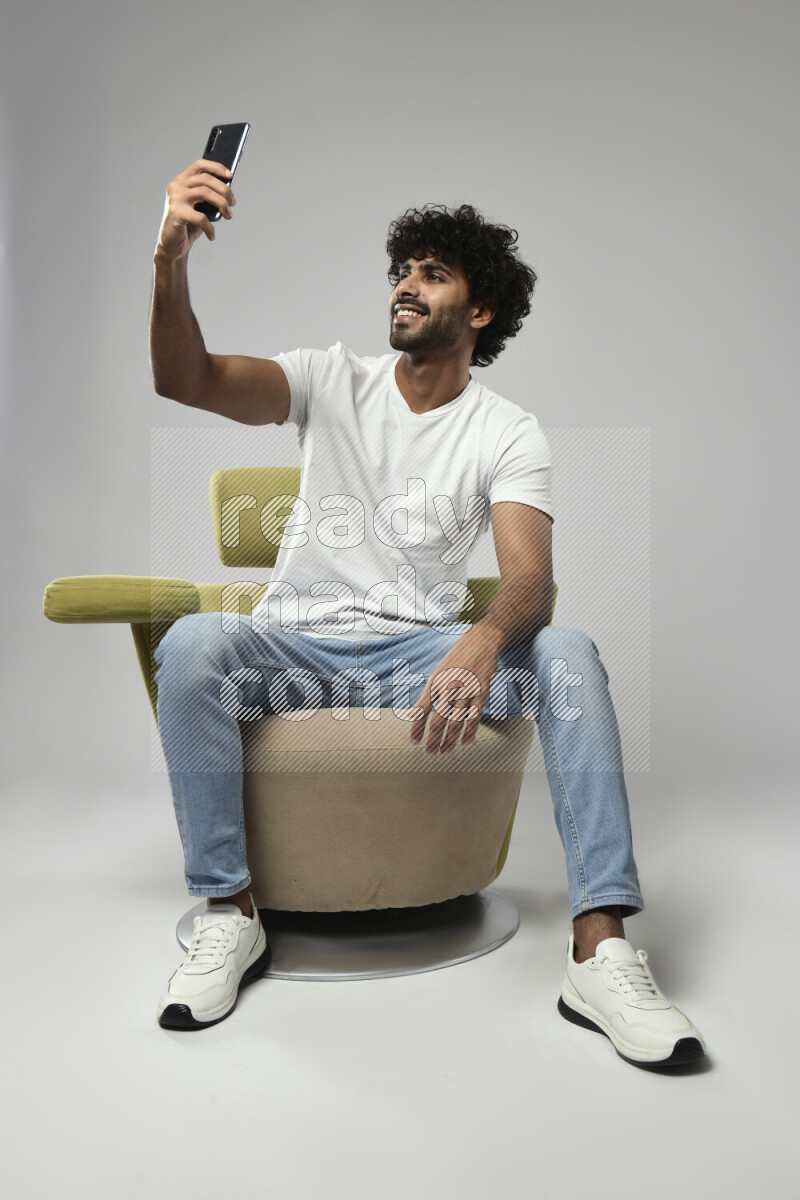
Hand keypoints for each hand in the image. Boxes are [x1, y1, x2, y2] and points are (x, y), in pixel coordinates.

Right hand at [154, 159, 236, 260]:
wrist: (173, 245)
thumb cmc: (188, 225)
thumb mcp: (200, 207)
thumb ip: (209, 196)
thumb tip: (228, 191)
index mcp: (181, 180)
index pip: (199, 165)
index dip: (216, 167)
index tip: (230, 175)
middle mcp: (176, 186)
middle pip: (206, 179)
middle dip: (224, 190)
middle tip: (233, 203)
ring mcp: (175, 198)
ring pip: (205, 192)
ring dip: (222, 204)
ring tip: (228, 215)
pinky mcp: (176, 213)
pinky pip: (200, 217)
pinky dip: (210, 227)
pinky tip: (212, 235)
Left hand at [409, 624, 501, 754]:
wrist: (480, 642)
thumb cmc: (456, 660)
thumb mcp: (436, 674)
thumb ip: (425, 696)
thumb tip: (412, 715)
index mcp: (435, 683)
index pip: (422, 709)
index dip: (417, 728)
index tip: (414, 742)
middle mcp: (449, 688)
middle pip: (438, 719)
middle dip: (433, 739)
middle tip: (430, 753)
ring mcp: (466, 691)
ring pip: (456, 721)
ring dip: (450, 740)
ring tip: (446, 752)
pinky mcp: (481, 693)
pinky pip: (475, 716)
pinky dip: (470, 731)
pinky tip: (465, 742)